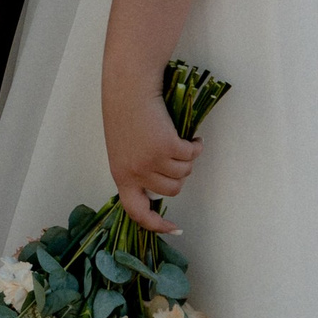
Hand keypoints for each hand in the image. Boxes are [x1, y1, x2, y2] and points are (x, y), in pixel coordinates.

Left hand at [104, 72, 199, 227]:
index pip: (137, 212)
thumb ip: (137, 168)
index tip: (173, 228)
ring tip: (179, 140)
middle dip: (179, 175)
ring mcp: (153, 161)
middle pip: (172, 190)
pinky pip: (192, 155)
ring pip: (184, 172)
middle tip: (175, 155)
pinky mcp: (168, 147)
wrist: (129, 89)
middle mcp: (136, 173)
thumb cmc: (125, 113)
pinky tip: (189, 134)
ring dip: (187, 158)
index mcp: (122, 175)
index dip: (156, 225)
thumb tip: (159, 184)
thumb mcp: (123, 149)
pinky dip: (195, 145)